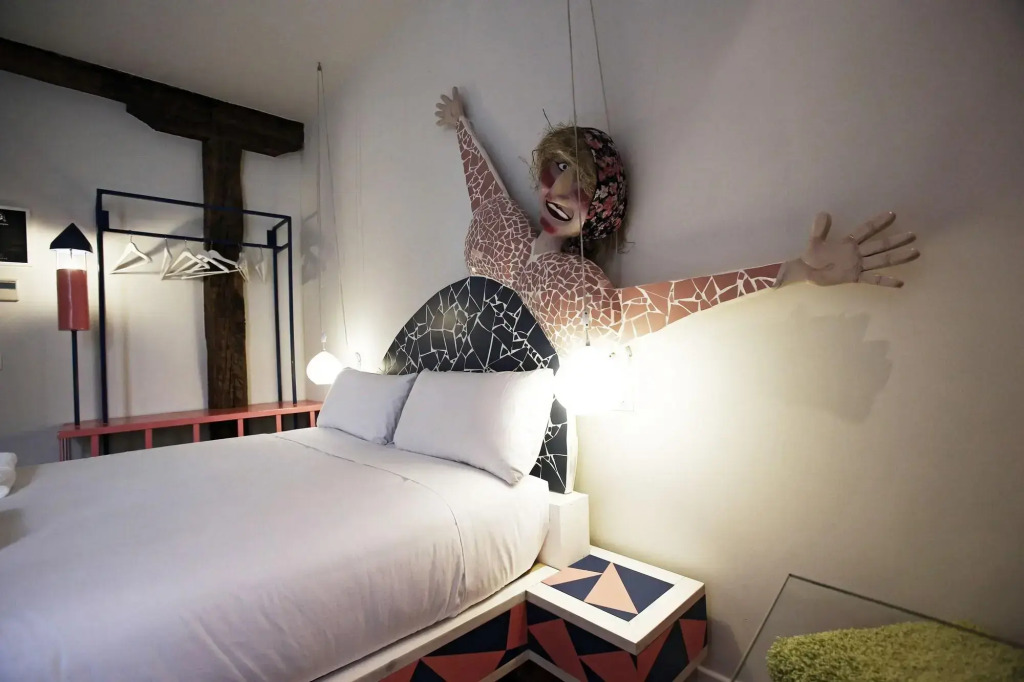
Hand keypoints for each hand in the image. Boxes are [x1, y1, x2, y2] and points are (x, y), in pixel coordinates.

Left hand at [434, 87, 464, 128]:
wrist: (458, 118)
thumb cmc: (459, 109)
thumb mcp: (458, 100)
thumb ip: (456, 94)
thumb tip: (454, 87)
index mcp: (448, 103)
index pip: (445, 99)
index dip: (443, 97)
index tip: (441, 96)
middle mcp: (445, 108)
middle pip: (440, 106)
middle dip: (439, 105)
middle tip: (436, 105)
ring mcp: (444, 115)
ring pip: (439, 113)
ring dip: (437, 113)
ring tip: (436, 113)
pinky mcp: (445, 121)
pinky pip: (441, 122)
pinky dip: (439, 123)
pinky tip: (437, 123)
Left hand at [779, 212, 918, 287]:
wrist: (805, 272)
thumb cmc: (811, 256)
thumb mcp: (814, 241)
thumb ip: (820, 229)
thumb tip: (824, 213)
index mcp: (848, 242)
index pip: (865, 230)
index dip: (877, 223)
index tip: (891, 214)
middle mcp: (856, 253)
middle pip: (879, 245)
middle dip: (895, 240)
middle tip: (912, 234)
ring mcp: (858, 265)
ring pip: (880, 260)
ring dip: (897, 257)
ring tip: (914, 252)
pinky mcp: (855, 277)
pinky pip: (872, 279)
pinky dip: (885, 281)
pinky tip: (900, 282)